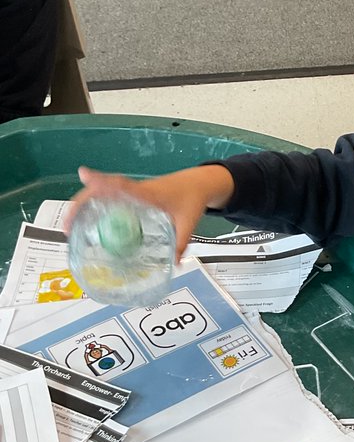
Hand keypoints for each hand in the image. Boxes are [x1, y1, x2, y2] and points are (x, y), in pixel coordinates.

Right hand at [66, 164, 235, 260]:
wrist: (198, 183)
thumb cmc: (192, 199)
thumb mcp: (188, 223)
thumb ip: (181, 243)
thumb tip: (173, 265)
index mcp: (149, 193)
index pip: (122, 185)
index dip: (102, 181)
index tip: (83, 176)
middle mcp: (136, 189)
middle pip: (102, 190)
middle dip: (82, 202)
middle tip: (68, 224)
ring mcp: (132, 191)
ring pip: (101, 193)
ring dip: (83, 205)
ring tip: (69, 226)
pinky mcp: (132, 195)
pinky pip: (109, 198)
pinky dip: (94, 206)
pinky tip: (84, 222)